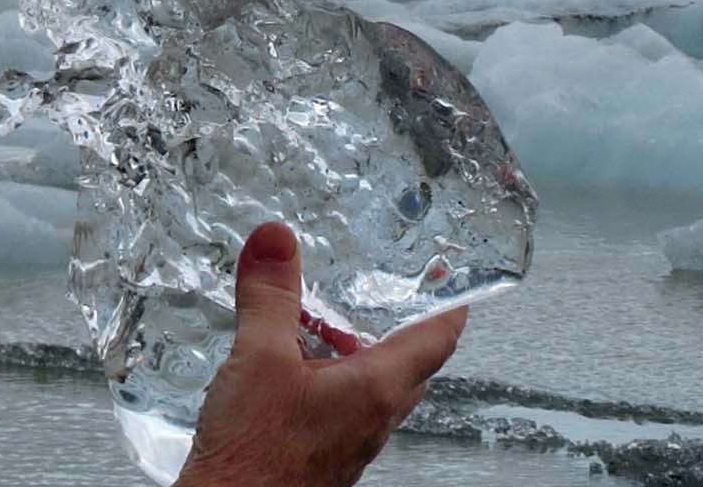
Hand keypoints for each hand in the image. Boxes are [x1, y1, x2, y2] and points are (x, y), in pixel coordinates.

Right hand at [175, 224, 466, 486]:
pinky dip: (329, 375)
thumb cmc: (253, 460)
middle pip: (407, 361)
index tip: (449, 274)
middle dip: (394, 321)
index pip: (437, 338)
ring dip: (353, 348)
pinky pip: (342, 405)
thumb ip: (270, 296)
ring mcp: (350, 441)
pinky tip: (288, 366)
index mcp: (376, 389)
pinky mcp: (323, 455)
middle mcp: (373, 419)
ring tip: (317, 320)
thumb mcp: (258, 357)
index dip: (449, 301)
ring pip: (371, 384)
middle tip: (382, 290)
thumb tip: (276, 241)